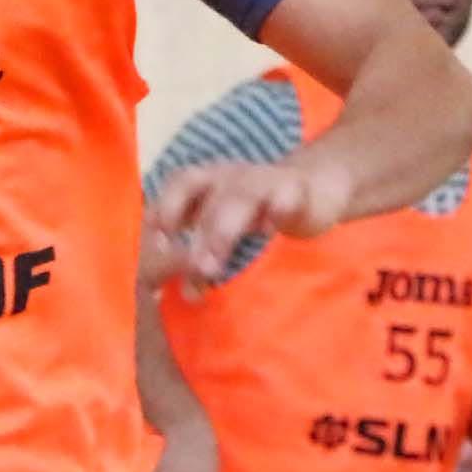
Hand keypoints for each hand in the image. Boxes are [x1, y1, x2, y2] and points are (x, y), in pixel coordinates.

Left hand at [143, 155, 349, 292]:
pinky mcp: (296, 192)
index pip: (176, 187)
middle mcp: (229, 177)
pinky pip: (286, 198)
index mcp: (204, 182)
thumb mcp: (219, 228)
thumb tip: (172, 294)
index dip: (163, 212)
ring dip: (221, 231)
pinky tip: (270, 230)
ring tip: (211, 268)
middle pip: (206, 201)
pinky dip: (278, 210)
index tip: (158, 246)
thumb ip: (194, 256)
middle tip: (188, 273)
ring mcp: (263, 182)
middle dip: (193, 238)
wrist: (313, 186)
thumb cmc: (254, 214)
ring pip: (240, 198)